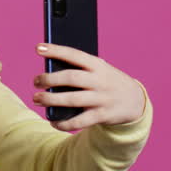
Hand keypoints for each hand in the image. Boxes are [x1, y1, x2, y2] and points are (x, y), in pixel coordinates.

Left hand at [31, 44, 145, 130]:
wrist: (135, 101)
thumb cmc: (107, 81)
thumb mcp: (99, 70)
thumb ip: (79, 69)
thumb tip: (49, 73)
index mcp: (98, 65)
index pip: (74, 55)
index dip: (56, 50)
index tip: (38, 47)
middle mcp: (100, 81)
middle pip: (71, 78)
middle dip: (49, 79)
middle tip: (35, 81)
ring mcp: (102, 99)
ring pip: (72, 100)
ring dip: (51, 100)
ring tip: (37, 99)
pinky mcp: (102, 115)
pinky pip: (80, 121)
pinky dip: (64, 123)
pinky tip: (53, 121)